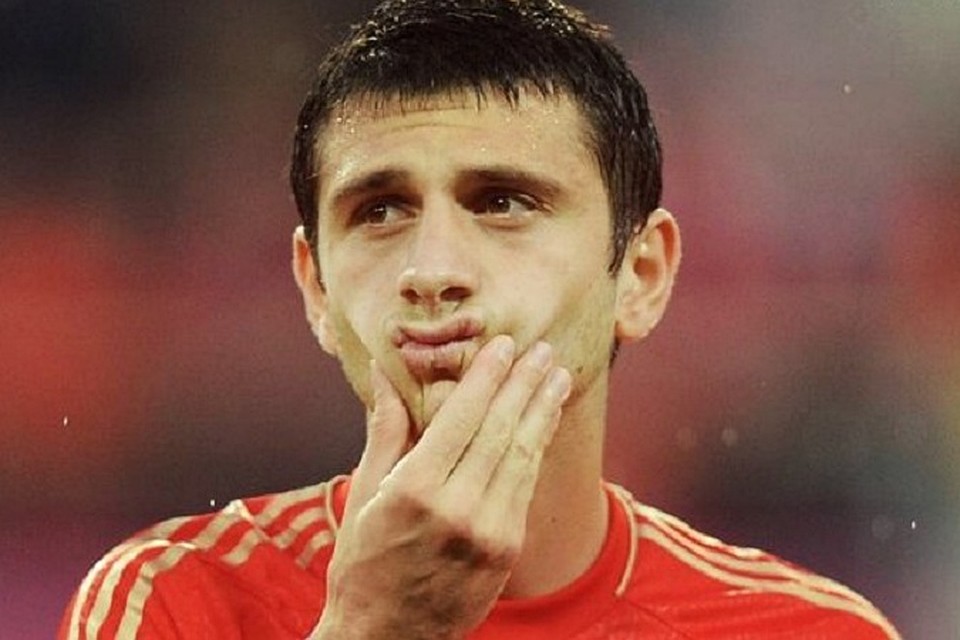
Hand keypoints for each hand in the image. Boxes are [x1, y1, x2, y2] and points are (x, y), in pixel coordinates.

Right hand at [310, 336, 571, 639]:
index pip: (462, 417)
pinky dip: (537, 448)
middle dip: (524, 384)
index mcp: (415, 490)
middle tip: (542, 350)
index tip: (503, 345)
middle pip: (501, 430)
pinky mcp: (507, 549)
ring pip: (522, 455)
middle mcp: (458, 509)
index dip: (486, 377)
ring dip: (542, 410)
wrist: (388, 638)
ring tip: (556, 377)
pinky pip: (524, 486)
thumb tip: (381, 373)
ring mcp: (489, 532)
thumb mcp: (364, 495)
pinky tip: (544, 423)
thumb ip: (385, 431)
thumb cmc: (363, 565)